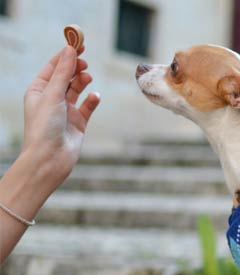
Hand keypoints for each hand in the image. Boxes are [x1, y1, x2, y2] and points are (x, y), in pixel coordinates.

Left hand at [22, 45, 99, 188]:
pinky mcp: (79, 122)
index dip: (65, 56)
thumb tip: (70, 50)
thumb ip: (64, 72)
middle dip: (75, 68)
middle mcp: (51, 99)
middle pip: (66, 76)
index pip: (53, 68)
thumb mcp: (53, 95)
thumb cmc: (44, 127)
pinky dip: (92, 100)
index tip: (78, 44)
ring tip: (87, 78)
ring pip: (77, 89)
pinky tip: (95, 97)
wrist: (50, 158)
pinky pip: (88, 106)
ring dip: (83, 82)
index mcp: (39, 91)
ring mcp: (66, 111)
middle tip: (85, 61)